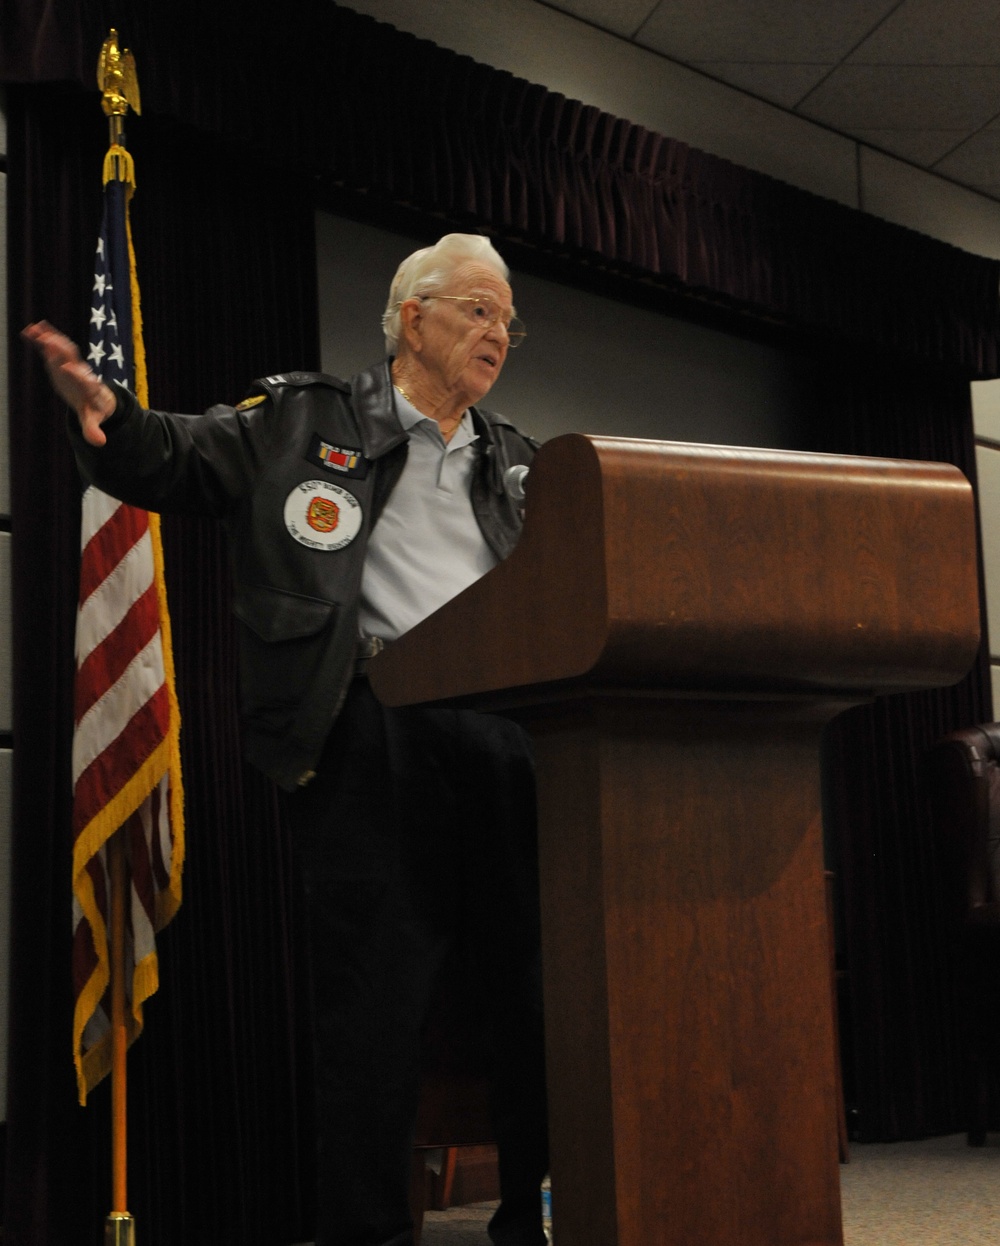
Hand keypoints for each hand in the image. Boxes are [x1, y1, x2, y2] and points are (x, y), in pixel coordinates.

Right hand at [22, 321, 117, 445]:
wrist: (98, 395)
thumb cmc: (94, 408)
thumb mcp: (92, 419)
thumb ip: (93, 429)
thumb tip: (100, 443)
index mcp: (88, 387)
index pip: (84, 379)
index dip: (77, 374)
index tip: (69, 367)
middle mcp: (81, 372)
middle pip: (73, 359)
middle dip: (62, 351)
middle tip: (49, 342)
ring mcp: (71, 363)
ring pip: (62, 348)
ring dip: (50, 338)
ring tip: (35, 330)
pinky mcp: (62, 359)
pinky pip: (52, 346)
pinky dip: (42, 337)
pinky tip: (29, 329)